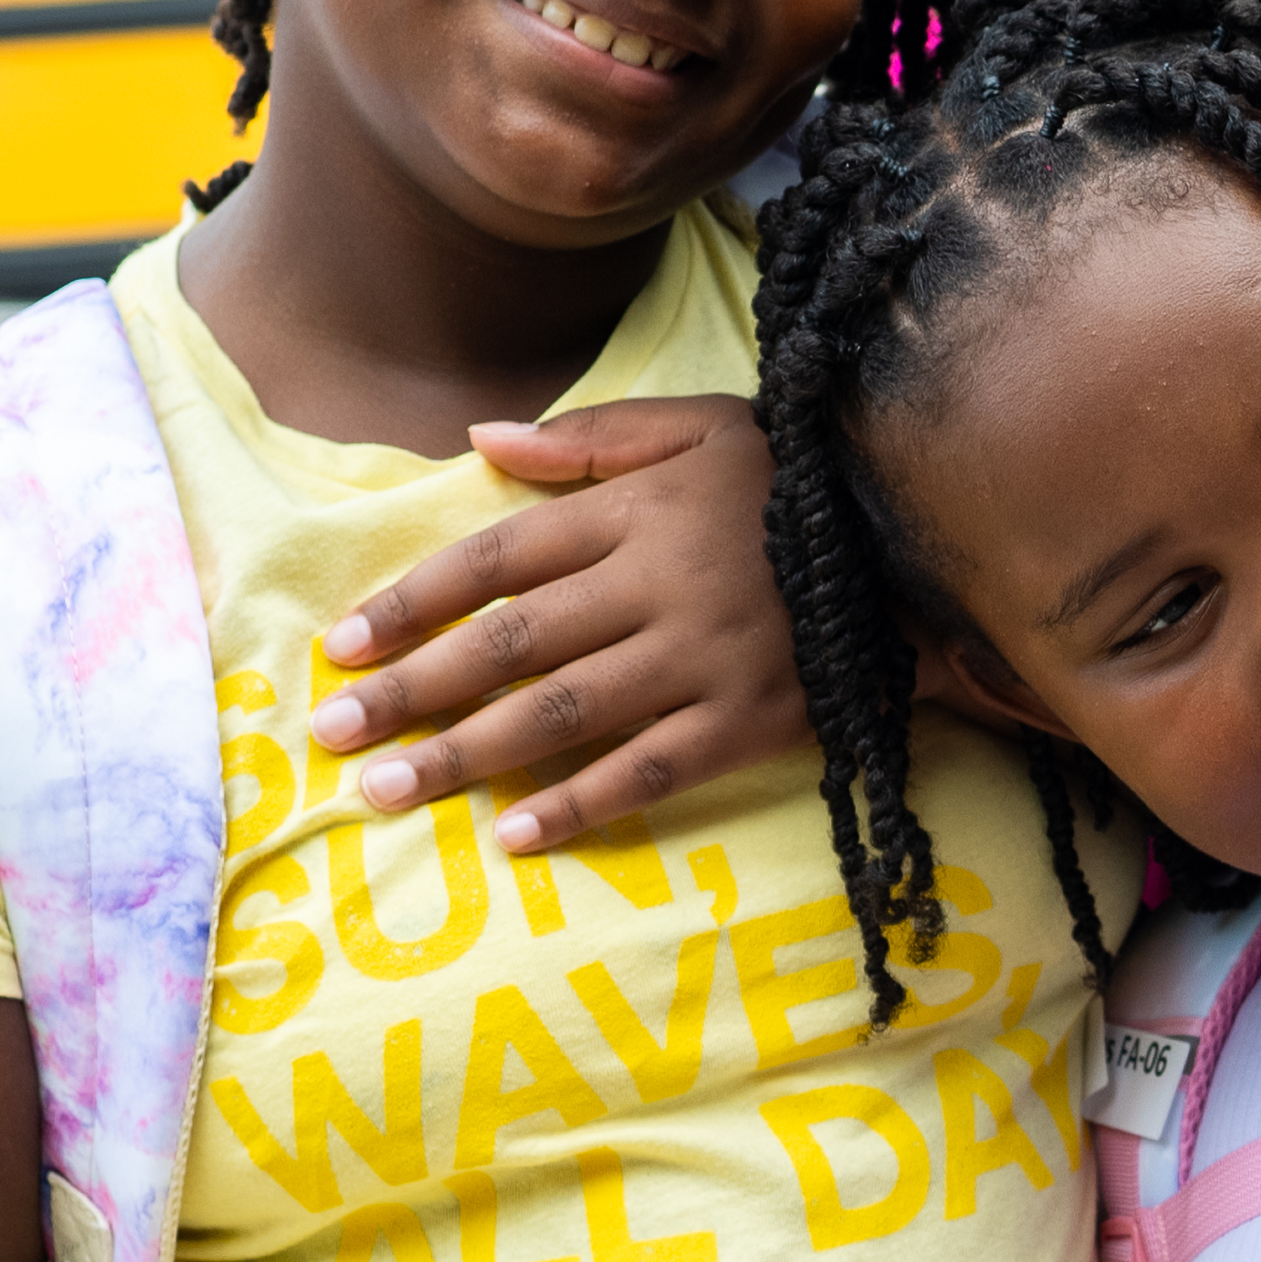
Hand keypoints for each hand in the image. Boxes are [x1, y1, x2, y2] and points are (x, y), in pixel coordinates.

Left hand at [302, 397, 796, 854]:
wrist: (927, 545)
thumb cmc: (795, 482)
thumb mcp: (699, 427)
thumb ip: (590, 435)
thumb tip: (481, 439)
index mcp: (636, 510)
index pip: (497, 558)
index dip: (412, 602)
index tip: (342, 647)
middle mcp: (659, 584)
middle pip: (511, 642)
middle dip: (412, 690)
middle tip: (334, 733)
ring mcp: (705, 658)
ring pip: (564, 712)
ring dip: (467, 754)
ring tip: (389, 791)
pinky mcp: (752, 719)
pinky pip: (652, 770)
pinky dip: (582, 802)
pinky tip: (515, 834)